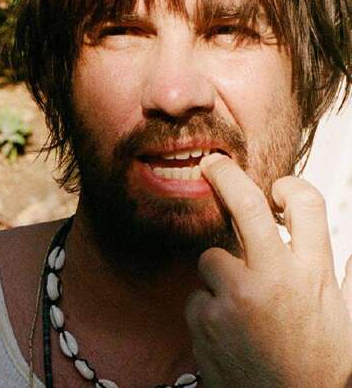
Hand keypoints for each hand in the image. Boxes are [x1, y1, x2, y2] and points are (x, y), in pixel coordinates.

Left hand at [185, 153, 351, 387]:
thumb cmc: (317, 367)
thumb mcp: (348, 321)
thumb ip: (349, 279)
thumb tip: (350, 248)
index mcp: (315, 275)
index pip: (307, 205)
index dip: (289, 187)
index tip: (276, 189)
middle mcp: (276, 279)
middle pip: (246, 205)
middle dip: (226, 177)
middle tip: (212, 165)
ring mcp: (237, 297)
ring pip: (212, 256)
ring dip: (220, 275)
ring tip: (240, 307)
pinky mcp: (206, 317)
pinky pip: (197, 295)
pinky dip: (207, 309)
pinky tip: (225, 332)